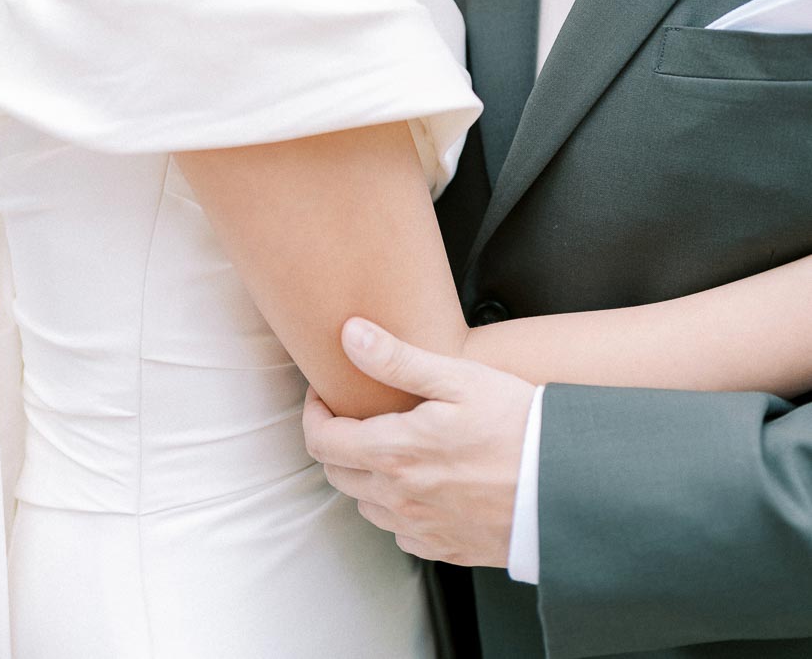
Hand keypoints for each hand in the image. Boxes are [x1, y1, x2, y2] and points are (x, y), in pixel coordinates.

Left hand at [303, 317, 535, 566]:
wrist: (569, 486)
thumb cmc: (517, 425)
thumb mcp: (457, 378)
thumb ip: (396, 359)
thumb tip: (350, 335)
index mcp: (395, 453)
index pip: (321, 441)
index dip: (314, 414)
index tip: (325, 395)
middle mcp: (399, 498)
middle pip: (337, 474)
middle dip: (335, 442)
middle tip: (355, 415)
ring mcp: (421, 529)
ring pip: (365, 505)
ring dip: (364, 475)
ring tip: (389, 445)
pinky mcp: (445, 548)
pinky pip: (400, 532)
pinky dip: (397, 507)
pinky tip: (420, 482)